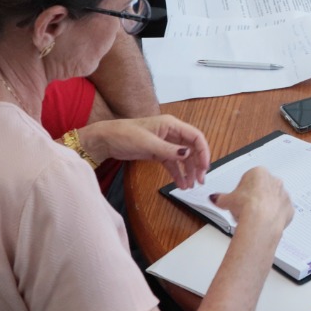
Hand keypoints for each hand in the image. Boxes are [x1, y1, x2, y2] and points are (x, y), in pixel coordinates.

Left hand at [79, 116, 210, 187]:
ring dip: (188, 171)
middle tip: (200, 180)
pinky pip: (172, 163)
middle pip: (192, 148)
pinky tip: (180, 184)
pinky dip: (177, 174)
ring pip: (183, 158)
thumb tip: (188, 154)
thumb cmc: (124, 134)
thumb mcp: (147, 143)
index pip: (195, 137)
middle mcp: (171, 133)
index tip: (204, 167)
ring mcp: (165, 143)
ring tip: (190, 186)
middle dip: (197, 164)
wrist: (105, 140)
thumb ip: (168, 150)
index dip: (203, 151)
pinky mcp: (158, 152)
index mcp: (171, 124)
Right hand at [211, 166, 294, 238]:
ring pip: (273, 200)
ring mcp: (283, 195)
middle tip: (244, 210)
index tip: (238, 200)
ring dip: (265, 207)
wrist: (260, 220)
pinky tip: (264, 222)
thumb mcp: (226, 200)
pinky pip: (281, 212)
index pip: (248, 180)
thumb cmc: (246, 205)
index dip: (241, 192)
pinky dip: (274, 217)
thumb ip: (220, 198)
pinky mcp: (289, 209)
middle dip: (254, 199)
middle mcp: (274, 181)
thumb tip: (214, 198)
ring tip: (253, 218)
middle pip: (262, 190)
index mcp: (259, 173)